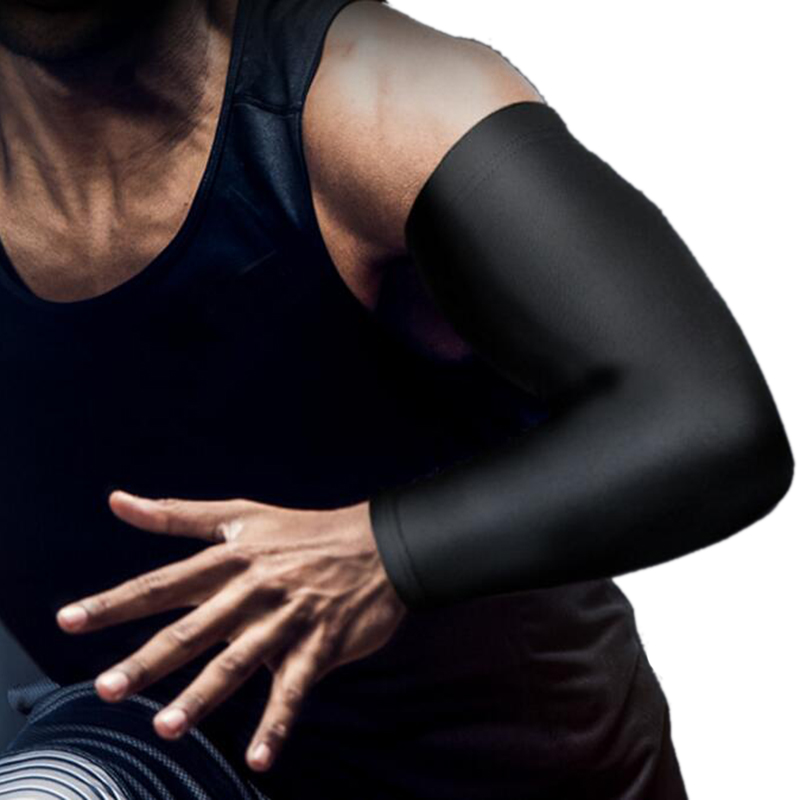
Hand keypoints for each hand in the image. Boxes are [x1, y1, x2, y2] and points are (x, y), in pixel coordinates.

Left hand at [55, 490, 407, 771]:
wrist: (379, 545)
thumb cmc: (302, 531)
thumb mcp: (241, 514)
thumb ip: (176, 513)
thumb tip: (116, 500)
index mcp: (230, 558)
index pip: (162, 582)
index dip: (114, 602)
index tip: (68, 621)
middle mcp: (253, 590)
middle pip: (193, 629)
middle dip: (149, 661)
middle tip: (109, 689)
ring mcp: (287, 620)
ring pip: (239, 661)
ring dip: (204, 696)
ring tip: (168, 728)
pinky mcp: (320, 646)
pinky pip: (294, 689)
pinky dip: (277, 723)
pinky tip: (259, 757)